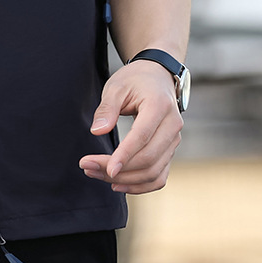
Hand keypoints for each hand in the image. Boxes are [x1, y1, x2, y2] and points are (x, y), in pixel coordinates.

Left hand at [79, 59, 182, 193]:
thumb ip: (107, 109)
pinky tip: (118, 185)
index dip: (124, 155)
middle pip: (148, 159)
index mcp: (159, 107)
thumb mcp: (116, 87)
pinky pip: (159, 176)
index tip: (106, 169)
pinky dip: (141, 186)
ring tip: (95, 174)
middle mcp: (172, 126)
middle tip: (86, 167)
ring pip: (153, 172)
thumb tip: (97, 132)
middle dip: (118, 170)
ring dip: (126, 180)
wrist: (157, 77)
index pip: (142, 137)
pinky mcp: (170, 151)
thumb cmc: (134, 80)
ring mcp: (174, 141)